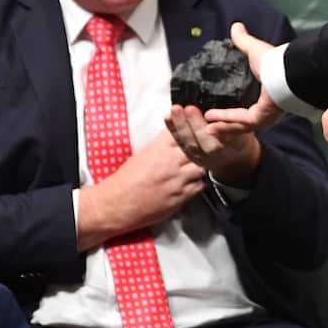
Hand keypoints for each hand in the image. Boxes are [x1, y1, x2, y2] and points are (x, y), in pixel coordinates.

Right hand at [76, 131, 205, 249]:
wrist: (117, 203)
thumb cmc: (127, 178)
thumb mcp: (144, 152)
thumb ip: (162, 143)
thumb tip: (177, 134)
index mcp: (159, 148)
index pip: (184, 130)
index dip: (193, 125)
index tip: (198, 124)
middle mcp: (171, 162)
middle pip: (198, 146)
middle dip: (205, 142)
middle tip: (210, 140)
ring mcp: (177, 180)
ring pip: (203, 166)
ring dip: (205, 162)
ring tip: (204, 161)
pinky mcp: (180, 197)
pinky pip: (200, 185)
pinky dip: (201, 180)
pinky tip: (197, 178)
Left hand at [165, 104, 261, 185]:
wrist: (232, 155)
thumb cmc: (238, 132)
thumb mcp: (244, 125)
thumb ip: (236, 118)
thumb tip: (236, 97)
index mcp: (236, 144)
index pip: (230, 136)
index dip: (221, 127)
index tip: (210, 115)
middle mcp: (219, 153)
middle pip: (207, 143)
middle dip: (196, 125)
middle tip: (188, 108)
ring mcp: (204, 157)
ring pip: (191, 144)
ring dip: (180, 126)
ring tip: (175, 109)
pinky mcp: (192, 156)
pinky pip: (181, 142)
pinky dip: (173, 130)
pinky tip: (167, 116)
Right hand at [204, 23, 284, 131]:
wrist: (286, 69)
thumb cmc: (273, 61)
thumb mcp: (253, 49)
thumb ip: (243, 41)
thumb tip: (236, 26)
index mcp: (265, 97)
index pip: (247, 109)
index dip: (232, 113)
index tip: (215, 113)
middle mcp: (265, 110)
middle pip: (242, 123)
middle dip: (225, 126)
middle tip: (207, 127)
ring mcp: (264, 116)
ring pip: (239, 126)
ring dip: (222, 126)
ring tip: (206, 128)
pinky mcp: (261, 118)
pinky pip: (240, 120)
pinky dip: (226, 118)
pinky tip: (211, 118)